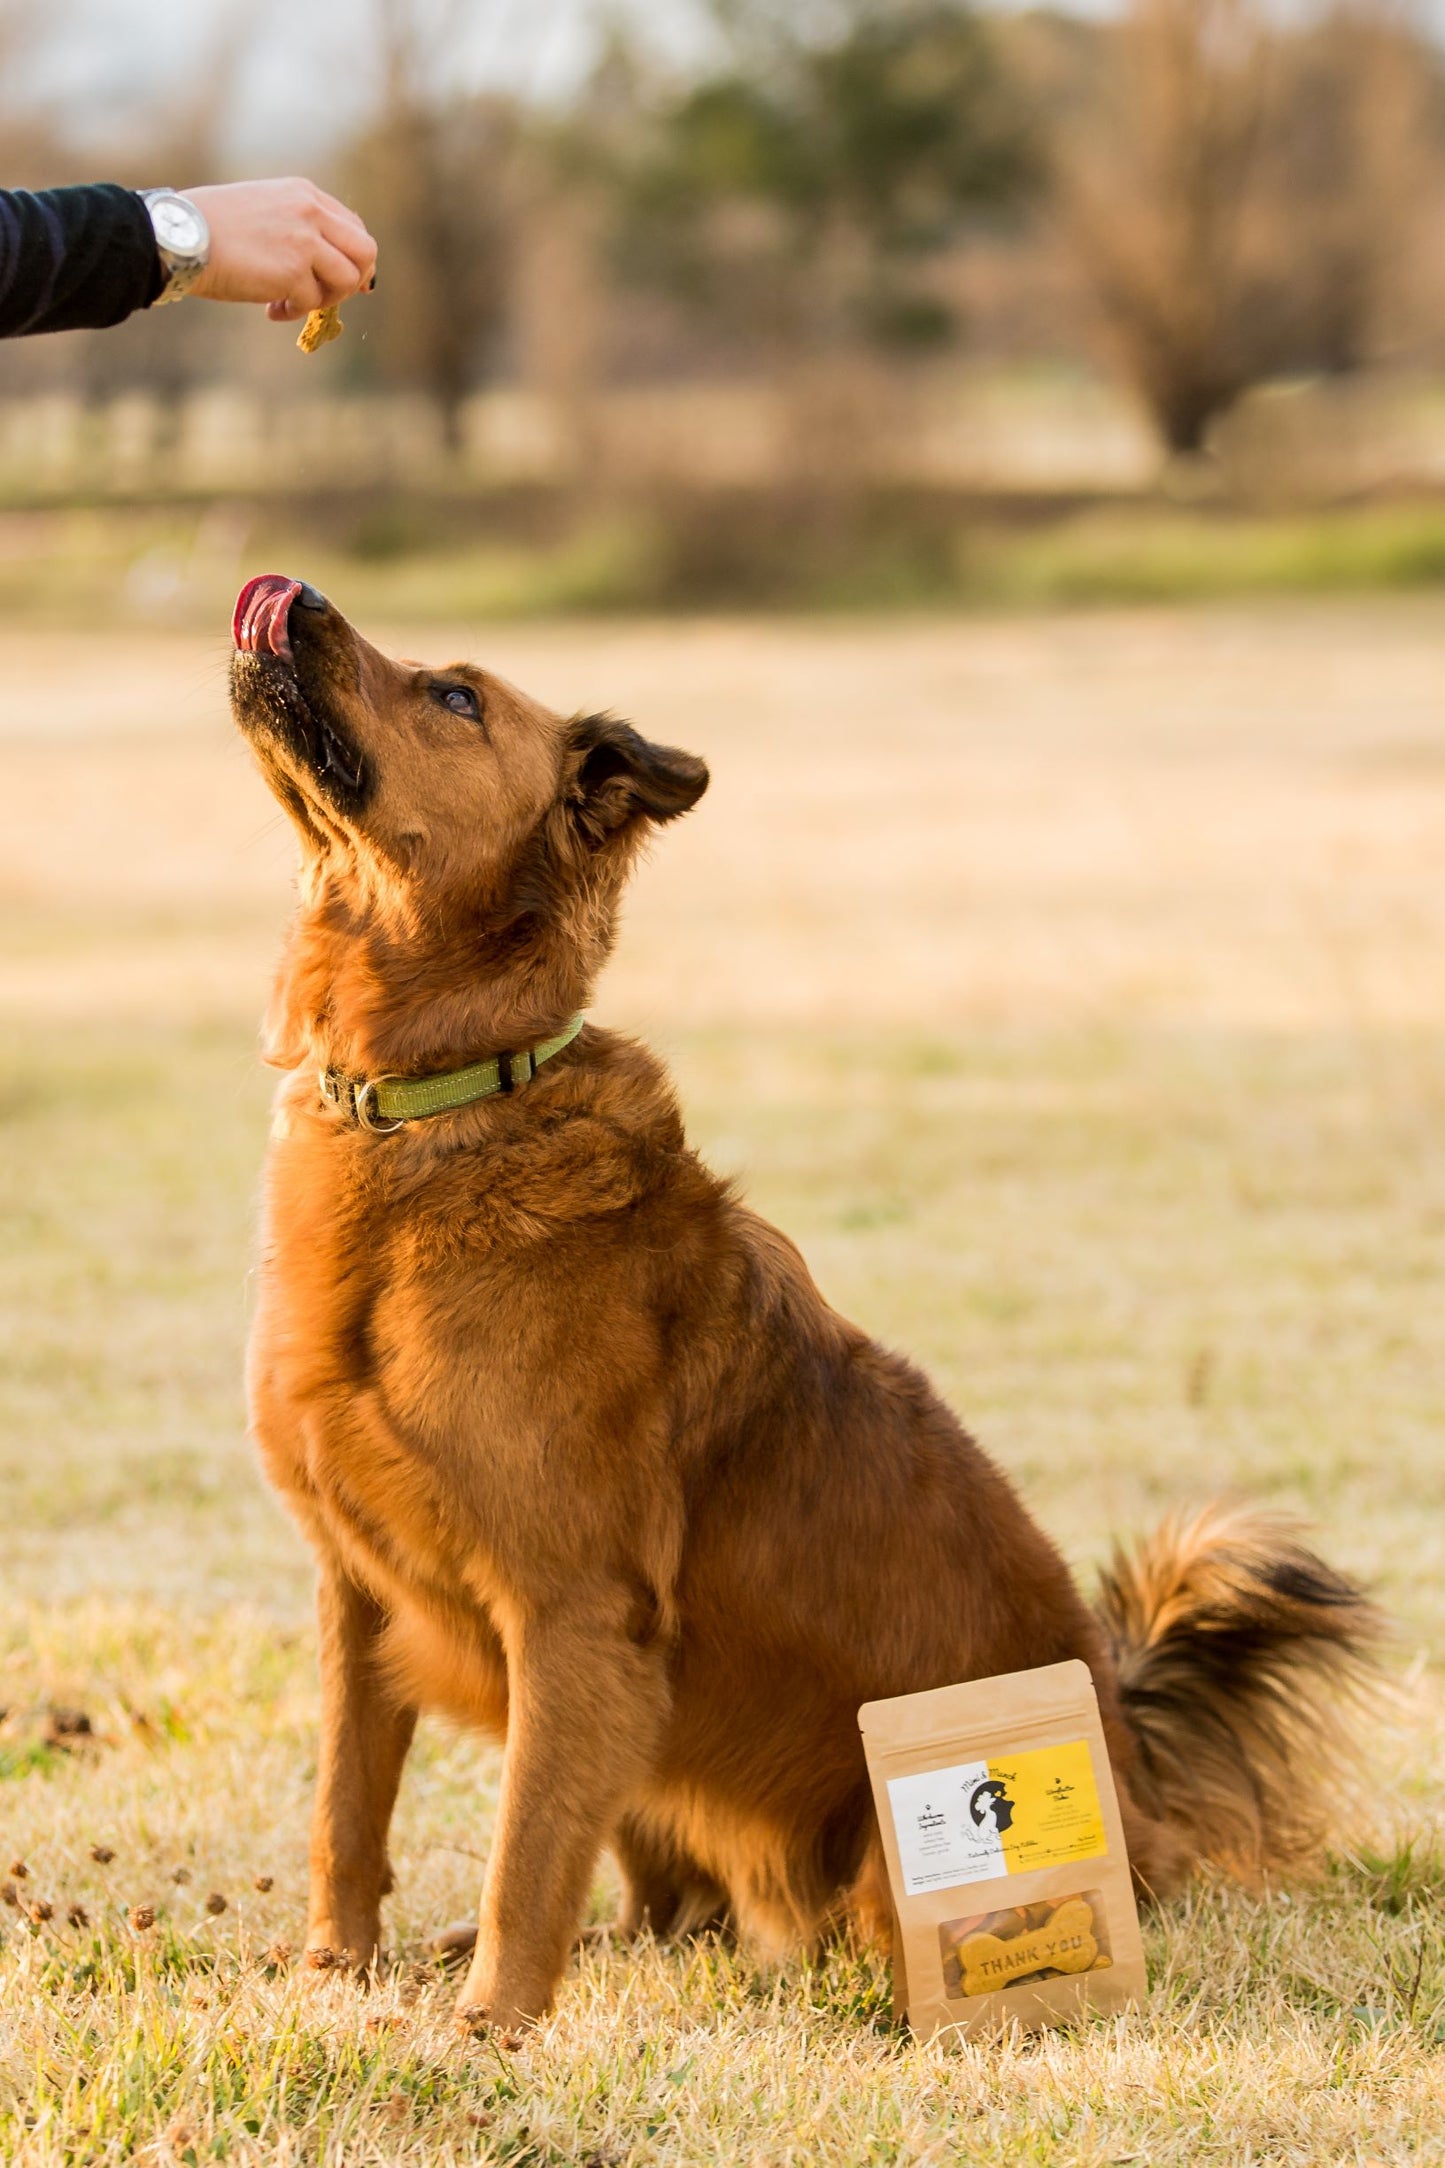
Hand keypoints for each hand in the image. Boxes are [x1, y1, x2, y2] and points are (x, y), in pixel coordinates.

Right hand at [181, 179, 376, 320]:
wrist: (180, 235)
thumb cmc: (212, 227)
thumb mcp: (264, 210)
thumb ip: (298, 228)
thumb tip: (328, 265)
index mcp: (303, 193)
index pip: (352, 226)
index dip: (352, 258)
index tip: (338, 279)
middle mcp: (310, 211)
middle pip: (366, 251)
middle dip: (353, 279)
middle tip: (328, 296)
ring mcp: (304, 240)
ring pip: (348, 280)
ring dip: (326, 299)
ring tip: (294, 302)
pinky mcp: (293, 271)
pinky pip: (312, 303)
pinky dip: (294, 312)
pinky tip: (269, 309)